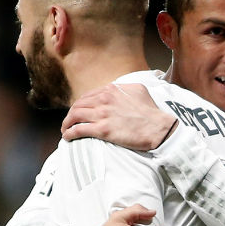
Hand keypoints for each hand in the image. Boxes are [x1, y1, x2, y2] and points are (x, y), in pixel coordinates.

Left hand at [62, 83, 176, 149]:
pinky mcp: (103, 130)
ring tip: (65, 129)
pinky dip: (70, 133)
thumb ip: (124, 88)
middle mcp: (104, 99)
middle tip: (69, 121)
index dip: (81, 104)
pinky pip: (79, 130)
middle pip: (78, 105)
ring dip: (67, 123)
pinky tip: (67, 137)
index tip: (80, 111)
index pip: (89, 95)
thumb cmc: (151, 112)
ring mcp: (102, 114)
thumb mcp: (138, 90)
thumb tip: (117, 89)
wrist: (158, 128)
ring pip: (75, 116)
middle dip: (71, 113)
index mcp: (112, 90)